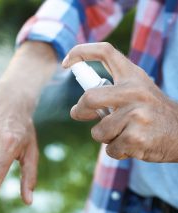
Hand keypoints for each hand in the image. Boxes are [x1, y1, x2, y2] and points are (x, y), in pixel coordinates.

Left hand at [62, 42, 177, 161]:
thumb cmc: (155, 114)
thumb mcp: (139, 92)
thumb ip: (113, 93)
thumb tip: (81, 107)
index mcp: (133, 76)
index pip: (105, 52)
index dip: (82, 52)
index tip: (66, 63)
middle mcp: (134, 91)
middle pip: (90, 98)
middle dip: (80, 110)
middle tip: (79, 114)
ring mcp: (136, 114)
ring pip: (98, 131)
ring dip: (106, 137)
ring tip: (126, 133)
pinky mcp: (136, 137)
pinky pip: (110, 148)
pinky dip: (117, 151)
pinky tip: (134, 145)